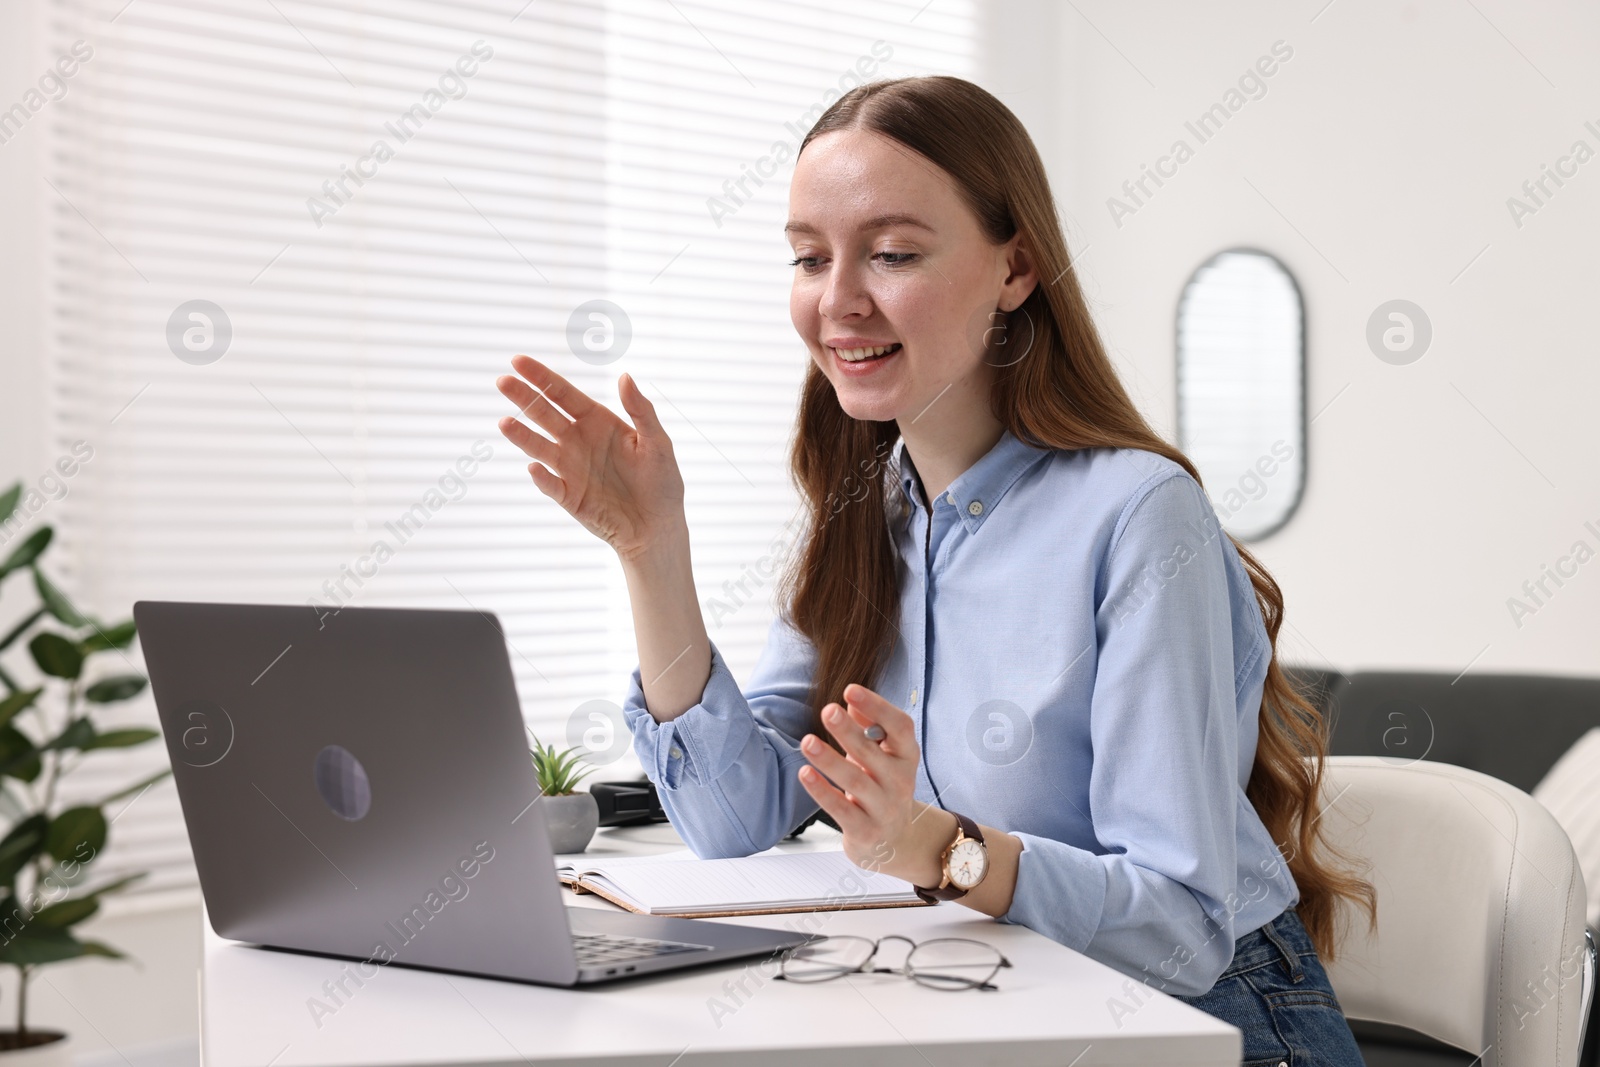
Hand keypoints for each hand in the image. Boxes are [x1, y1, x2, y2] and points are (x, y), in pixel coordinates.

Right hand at [495, 356, 685, 561]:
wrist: (658, 526)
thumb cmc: (662, 482)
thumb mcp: (658, 443)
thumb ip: (641, 411)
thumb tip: (624, 376)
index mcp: (597, 422)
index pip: (563, 394)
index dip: (541, 377)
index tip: (518, 360)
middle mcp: (577, 441)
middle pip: (544, 414)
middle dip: (524, 397)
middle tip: (502, 381)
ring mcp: (570, 469)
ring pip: (540, 447)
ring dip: (522, 436)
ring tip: (504, 423)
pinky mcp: (568, 497)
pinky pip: (551, 485)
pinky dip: (542, 477)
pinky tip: (534, 467)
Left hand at [797, 683, 955, 886]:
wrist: (895, 842)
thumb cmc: (882, 786)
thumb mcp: (882, 755)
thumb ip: (869, 727)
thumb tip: (850, 701)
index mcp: (906, 756)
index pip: (899, 727)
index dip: (877, 707)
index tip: (851, 690)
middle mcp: (900, 781)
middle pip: (872, 752)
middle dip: (848, 731)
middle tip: (828, 710)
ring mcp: (884, 808)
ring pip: (855, 781)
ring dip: (829, 760)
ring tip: (807, 742)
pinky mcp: (865, 831)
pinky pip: (841, 810)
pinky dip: (822, 791)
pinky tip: (805, 774)